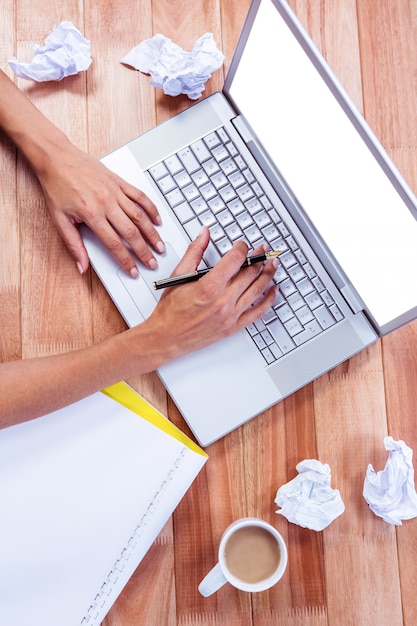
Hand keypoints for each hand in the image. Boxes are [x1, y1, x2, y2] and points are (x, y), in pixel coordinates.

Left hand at [37, 142, 164, 276]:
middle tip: (152, 263)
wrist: (56, 158)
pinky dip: (150, 208)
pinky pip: (139, 196)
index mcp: (91, 214)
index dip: (126, 260)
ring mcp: (114, 191)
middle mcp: (106, 202)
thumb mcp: (59, 220)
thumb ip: (73, 245)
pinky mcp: (118, 181)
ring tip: (160, 246)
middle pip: (131, 232)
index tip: (133, 270)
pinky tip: (157, 220)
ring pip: (139, 216)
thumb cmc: (56, 186)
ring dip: (152, 233)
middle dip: (144, 251)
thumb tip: (81, 266)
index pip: (114, 243)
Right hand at [138, 226, 278, 365]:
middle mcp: (223, 302)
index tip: (242, 245)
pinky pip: (258, 313)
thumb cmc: (170, 311)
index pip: (235, 260)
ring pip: (258, 290)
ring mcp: (230, 315)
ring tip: (273, 264)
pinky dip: (269, 300)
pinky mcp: (233, 327)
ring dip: (268, 275)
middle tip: (263, 251)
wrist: (166, 337)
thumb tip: (204, 234)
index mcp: (209, 287)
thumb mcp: (179, 276)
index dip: (242, 248)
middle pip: (250, 274)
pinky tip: (273, 291)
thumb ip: (194, 252)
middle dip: (258, 258)